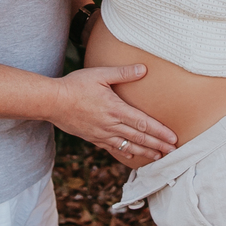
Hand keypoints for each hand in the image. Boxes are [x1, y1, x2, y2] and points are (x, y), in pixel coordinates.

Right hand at [47, 64, 176, 162]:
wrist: (52, 101)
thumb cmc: (75, 85)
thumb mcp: (100, 74)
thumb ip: (123, 73)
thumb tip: (144, 68)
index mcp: (115, 109)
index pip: (143, 123)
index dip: (160, 132)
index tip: (173, 138)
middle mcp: (110, 125)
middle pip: (139, 138)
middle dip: (157, 145)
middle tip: (173, 152)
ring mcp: (101, 133)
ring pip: (128, 146)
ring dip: (145, 152)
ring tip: (159, 157)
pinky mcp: (92, 137)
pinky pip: (112, 148)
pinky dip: (125, 152)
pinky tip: (132, 156)